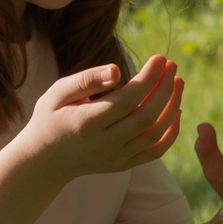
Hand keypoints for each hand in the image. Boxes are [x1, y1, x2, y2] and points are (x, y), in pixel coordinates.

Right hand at [19, 54, 182, 181]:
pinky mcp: (123, 165)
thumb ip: (87, 80)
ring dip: (172, 106)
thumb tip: (117, 69)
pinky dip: (171, 133)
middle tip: (172, 65)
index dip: (149, 77)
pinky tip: (176, 110)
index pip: (129, 98)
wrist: (45, 160)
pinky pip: (156, 152)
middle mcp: (104, 143)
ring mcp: (116, 157)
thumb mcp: (58, 93)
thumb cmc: (51, 117)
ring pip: (155, 133)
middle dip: (165, 88)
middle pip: (146, 115)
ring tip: (177, 82)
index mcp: (87, 122)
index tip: (159, 58)